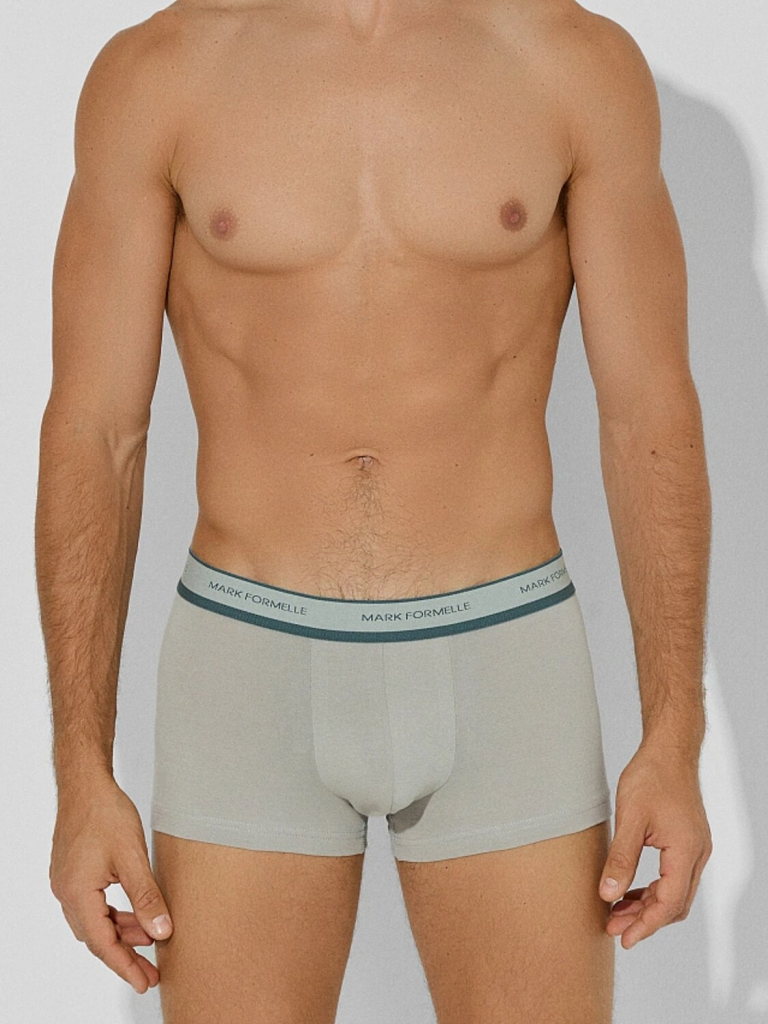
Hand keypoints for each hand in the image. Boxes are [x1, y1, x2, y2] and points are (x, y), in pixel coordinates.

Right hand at [49, 774, 172, 993]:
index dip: (125, 966)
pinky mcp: (73, 872)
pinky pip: (92, 905)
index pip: (102, 943)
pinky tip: (133, 913)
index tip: (145, 982)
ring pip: (95, 921)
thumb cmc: (105, 813)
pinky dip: (113, 913)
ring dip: (120, 932)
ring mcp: (67, 883)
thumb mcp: (132, 857)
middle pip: (96, 936)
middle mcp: (66, 893)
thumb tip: (161, 932)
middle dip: (124, 955)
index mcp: (77, 894)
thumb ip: (146, 897)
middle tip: (151, 973)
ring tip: (149, 941)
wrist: (86, 784)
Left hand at [598, 743, 711, 948]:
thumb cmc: (651, 777)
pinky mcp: (687, 841)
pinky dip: (653, 888)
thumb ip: (621, 858)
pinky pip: (674, 876)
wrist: (668, 750)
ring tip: (616, 911)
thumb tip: (608, 893)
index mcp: (686, 851)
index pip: (669, 903)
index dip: (645, 925)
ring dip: (647, 905)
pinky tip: (630, 889)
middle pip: (674, 903)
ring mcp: (695, 848)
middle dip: (644, 919)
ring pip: (675, 892)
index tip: (622, 938)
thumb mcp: (630, 818)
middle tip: (613, 927)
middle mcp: (697, 854)